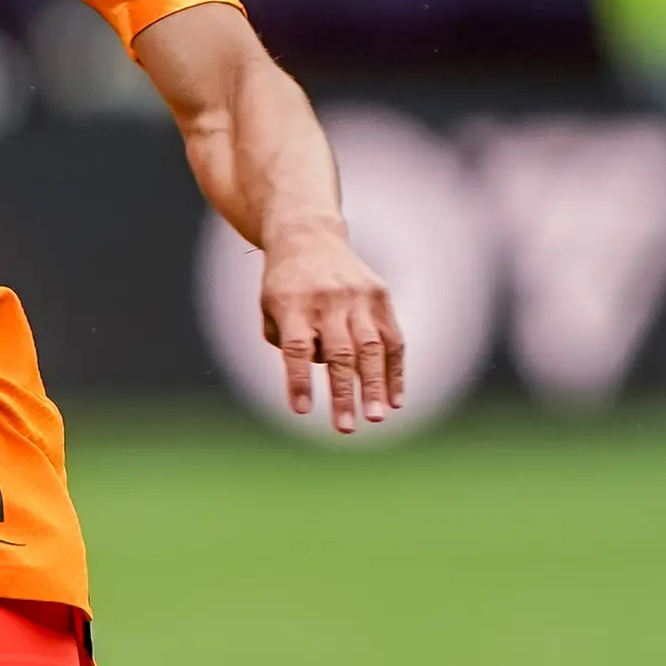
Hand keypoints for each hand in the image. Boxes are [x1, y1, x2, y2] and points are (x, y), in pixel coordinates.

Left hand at [258, 219, 403, 432]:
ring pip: (371, 347)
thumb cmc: (284, 285)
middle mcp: (328, 300)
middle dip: (343, 393)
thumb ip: (286, 343)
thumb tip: (317, 376)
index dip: (299, 380)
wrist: (309, 236)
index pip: (296, 348)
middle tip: (345, 428)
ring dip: (375, 387)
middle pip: (338, 352)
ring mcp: (358, 297)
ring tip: (377, 418)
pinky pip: (392, 339)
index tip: (302, 411)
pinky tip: (396, 400)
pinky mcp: (380, 296)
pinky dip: (396, 372)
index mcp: (293, 304)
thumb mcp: (270, 308)